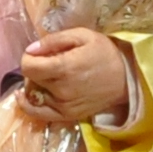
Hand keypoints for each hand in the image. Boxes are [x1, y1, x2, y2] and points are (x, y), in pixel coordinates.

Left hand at [20, 28, 134, 127]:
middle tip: (48, 62)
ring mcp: (63, 106)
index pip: (27, 66)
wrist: (127, 78)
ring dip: (34, 84)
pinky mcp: (67, 116)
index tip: (37, 53)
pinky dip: (29, 104)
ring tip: (48, 76)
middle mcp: (60, 90)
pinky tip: (25, 96)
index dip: (28, 57)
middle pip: (30, 79)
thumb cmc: (105, 53)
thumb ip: (54, 40)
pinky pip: (38, 113)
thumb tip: (31, 49)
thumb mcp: (82, 36)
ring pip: (33, 95)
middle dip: (34, 69)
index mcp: (63, 68)